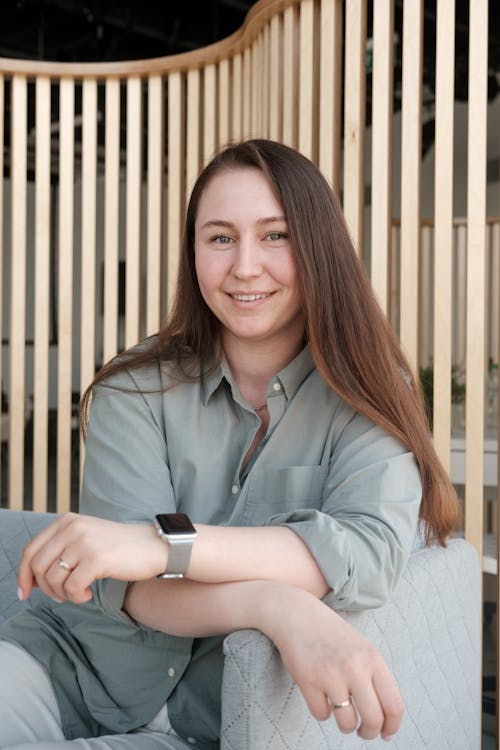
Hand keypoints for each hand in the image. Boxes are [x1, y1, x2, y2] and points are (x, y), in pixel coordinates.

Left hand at [17, 513, 167, 604]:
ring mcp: (84, 543)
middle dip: (45, 589)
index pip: (30, 551)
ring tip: (79, 593)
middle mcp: (72, 528)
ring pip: (53, 580)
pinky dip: (77, 598)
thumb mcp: (86, 538)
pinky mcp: (96, 559)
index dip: (22, 575)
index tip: (24, 593)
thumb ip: (60, 549)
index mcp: (66, 521)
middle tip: (61, 597)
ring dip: (63, 595)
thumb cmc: (120, 548)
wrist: (155, 546)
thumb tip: (31, 578)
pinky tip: (88, 594)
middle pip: (37, 567)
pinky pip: (71, 589)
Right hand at [261, 585, 403, 740]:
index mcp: (373, 659)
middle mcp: (355, 667)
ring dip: (346, 725)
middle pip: (373, 719)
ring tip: (341, 713)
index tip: (386, 733)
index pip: (394, 704)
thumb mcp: (362, 648)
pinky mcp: (308, 681)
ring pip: (347, 723)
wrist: (297, 614)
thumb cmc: (331, 634)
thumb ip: (374, 676)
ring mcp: (330, 674)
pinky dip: (322, 711)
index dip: (392, 726)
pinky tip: (320, 696)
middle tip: (363, 732)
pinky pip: (321, 714)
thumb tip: (386, 716)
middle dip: (369, 733)